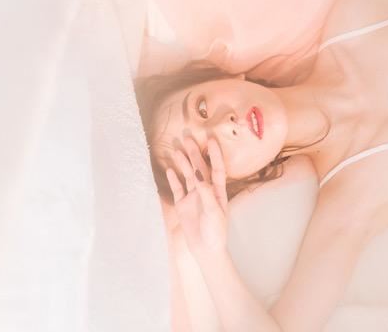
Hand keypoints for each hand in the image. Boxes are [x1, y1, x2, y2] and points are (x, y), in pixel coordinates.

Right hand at [166, 137, 228, 259]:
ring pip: (188, 176)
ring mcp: (193, 198)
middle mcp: (206, 191)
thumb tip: (199, 175)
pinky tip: (170, 169)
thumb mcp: (214, 212)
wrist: (206, 250)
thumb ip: (207, 193)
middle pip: (200, 168)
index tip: (211, 139)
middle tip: (187, 137)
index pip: (217, 169)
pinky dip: (174, 179)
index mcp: (218, 192)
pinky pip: (178, 189)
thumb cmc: (215, 232)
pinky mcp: (183, 206)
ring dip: (183, 163)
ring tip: (176, 150)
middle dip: (194, 153)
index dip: (215, 154)